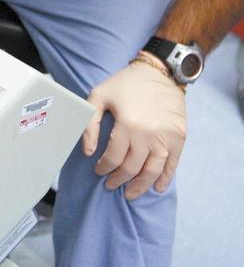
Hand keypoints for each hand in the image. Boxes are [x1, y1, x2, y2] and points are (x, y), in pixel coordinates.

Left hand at [82, 58, 186, 199]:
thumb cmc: (125, 84)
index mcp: (127, 125)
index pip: (113, 157)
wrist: (160, 72)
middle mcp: (149, 135)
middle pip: (132, 167)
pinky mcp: (180, 137)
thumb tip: (88, 152)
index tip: (98, 171)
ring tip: (131, 194)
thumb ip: (89, 124)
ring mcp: (166, 138)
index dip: (104, 168)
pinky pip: (172, 164)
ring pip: (152, 170)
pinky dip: (165, 178)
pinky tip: (157, 187)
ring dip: (141, 185)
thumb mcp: (98, 97)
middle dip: (119, 180)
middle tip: (111, 185)